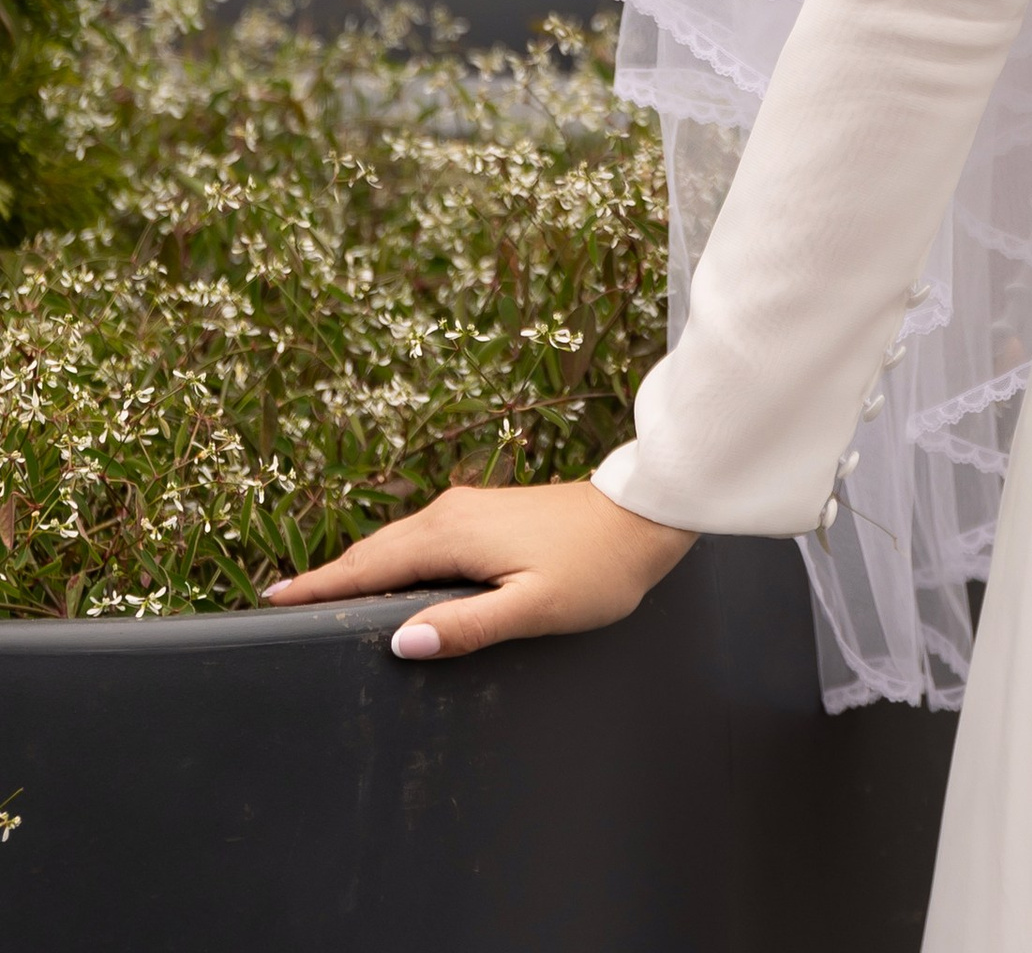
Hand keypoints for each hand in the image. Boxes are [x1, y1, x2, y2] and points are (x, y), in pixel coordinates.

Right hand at [262, 478, 694, 660]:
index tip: (270, 602)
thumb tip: (401, 642)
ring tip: (318, 597)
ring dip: (357, 567)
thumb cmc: (596, 567)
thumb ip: (467, 626)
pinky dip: (389, 560)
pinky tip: (386, 580)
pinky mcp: (483, 512)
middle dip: (326, 578)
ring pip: (396, 543)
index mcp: (452, 534)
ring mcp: (467, 507)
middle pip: (373, 551)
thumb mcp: (533, 607)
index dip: (319, 587)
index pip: (369, 567)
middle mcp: (451, 511)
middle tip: (278, 608)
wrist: (643, 516)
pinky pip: (418, 539)